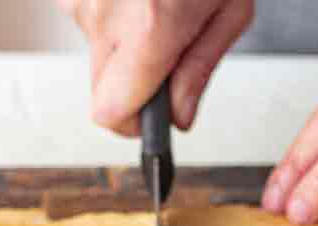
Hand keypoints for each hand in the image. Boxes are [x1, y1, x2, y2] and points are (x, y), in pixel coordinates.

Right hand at [57, 0, 251, 133]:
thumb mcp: (230, 7)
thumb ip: (200, 69)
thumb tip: (180, 116)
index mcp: (149, 28)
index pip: (113, 115)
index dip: (135, 122)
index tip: (153, 114)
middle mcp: (104, 13)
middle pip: (100, 90)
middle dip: (132, 83)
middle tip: (163, 48)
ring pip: (95, 48)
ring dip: (123, 36)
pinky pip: (88, 12)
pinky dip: (112, 5)